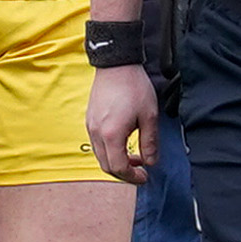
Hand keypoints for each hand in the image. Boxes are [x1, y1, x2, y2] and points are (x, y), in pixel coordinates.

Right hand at [86, 63, 159, 187]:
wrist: (116, 65)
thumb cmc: (133, 87)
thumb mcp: (149, 116)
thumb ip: (150, 142)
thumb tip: (151, 162)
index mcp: (111, 135)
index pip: (118, 167)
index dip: (132, 176)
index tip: (145, 176)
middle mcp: (96, 133)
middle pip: (106, 165)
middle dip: (124, 173)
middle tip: (140, 170)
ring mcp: (90, 126)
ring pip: (100, 156)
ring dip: (116, 161)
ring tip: (134, 156)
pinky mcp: (89, 120)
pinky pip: (97, 144)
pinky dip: (110, 150)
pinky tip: (123, 142)